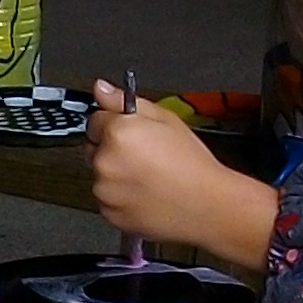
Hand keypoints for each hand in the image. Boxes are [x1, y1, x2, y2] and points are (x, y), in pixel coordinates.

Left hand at [87, 83, 277, 277]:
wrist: (207, 205)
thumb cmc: (192, 164)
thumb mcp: (165, 119)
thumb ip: (125, 101)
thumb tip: (101, 89)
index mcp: (117, 133)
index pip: (96, 120)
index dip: (116, 124)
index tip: (133, 133)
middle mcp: (105, 162)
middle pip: (94, 148)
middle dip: (112, 149)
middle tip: (145, 155)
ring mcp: (105, 191)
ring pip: (101, 175)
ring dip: (116, 174)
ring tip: (149, 176)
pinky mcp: (110, 214)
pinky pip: (107, 199)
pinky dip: (120, 197)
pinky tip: (146, 192)